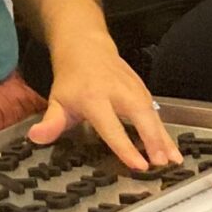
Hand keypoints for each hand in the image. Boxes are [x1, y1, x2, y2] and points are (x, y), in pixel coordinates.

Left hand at [28, 39, 176, 169]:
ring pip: (152, 113)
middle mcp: (117, 92)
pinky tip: (171, 147)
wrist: (86, 46)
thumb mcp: (56, 100)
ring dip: (164, 136)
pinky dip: (165, 129)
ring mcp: (133, 88)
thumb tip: (37, 138)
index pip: (111, 127)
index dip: (125, 147)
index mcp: (94, 98)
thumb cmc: (71, 79)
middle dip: (153, 139)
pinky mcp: (142, 88)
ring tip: (174, 159)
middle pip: (140, 115)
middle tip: (162, 163)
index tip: (138, 164)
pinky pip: (156, 111)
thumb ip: (51, 122)